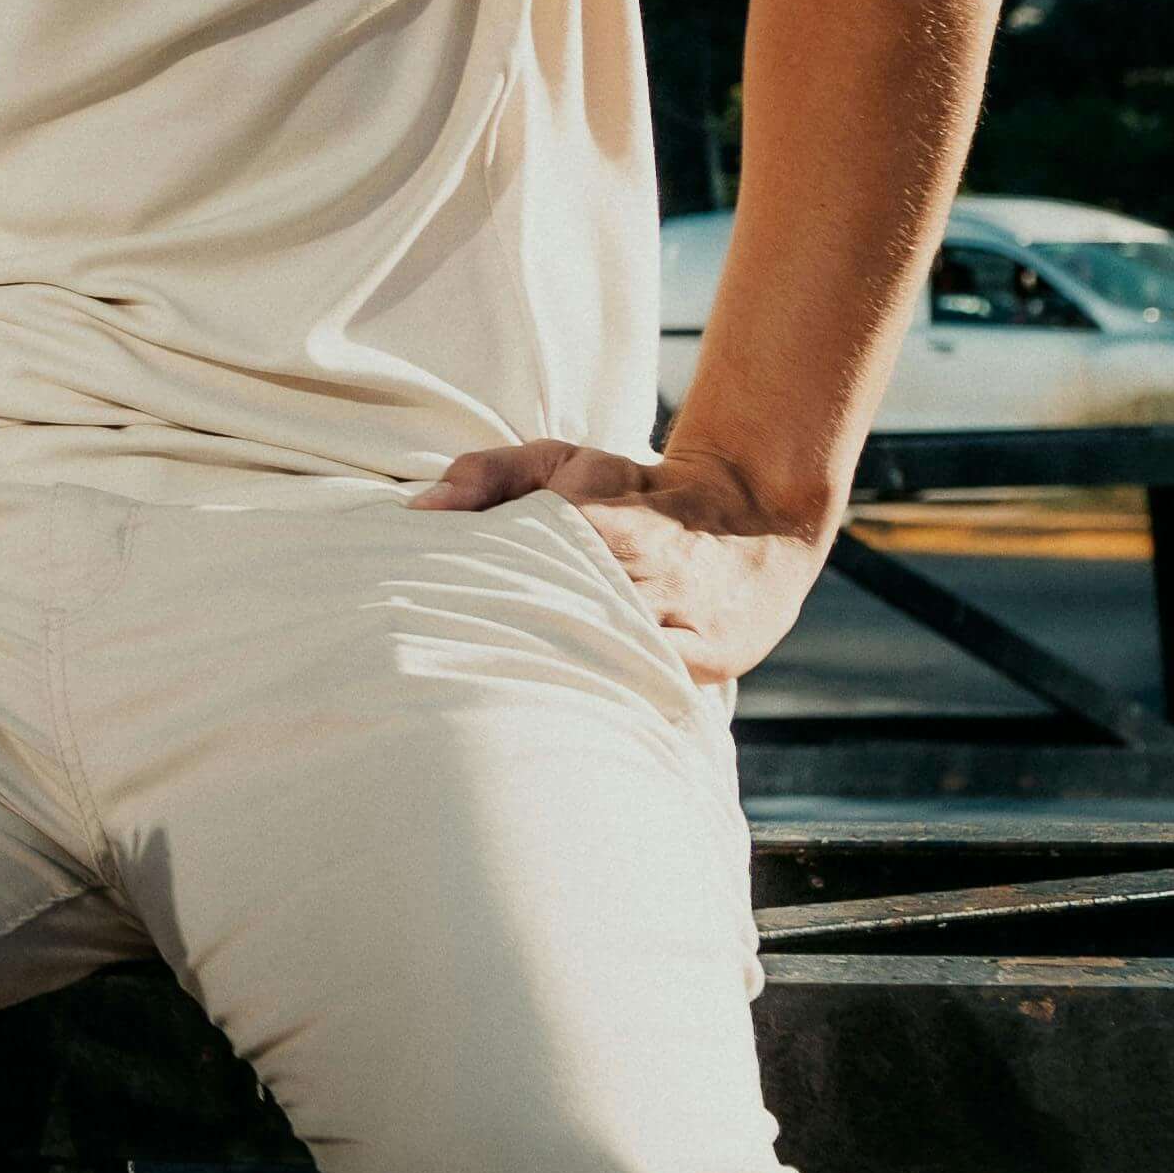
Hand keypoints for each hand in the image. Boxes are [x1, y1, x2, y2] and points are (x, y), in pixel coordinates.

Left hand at [411, 439, 820, 684]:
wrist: (753, 510)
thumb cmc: (634, 490)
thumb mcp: (565, 462)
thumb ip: (488, 475)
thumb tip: (420, 512)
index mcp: (606, 524)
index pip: (532, 565)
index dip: (484, 594)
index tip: (437, 614)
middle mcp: (649, 578)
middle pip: (565, 623)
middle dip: (509, 643)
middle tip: (451, 666)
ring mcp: (683, 626)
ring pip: (607, 663)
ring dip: (553, 677)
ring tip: (493, 698)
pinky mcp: (710, 662)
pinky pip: (649, 688)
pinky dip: (608, 697)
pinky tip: (562, 710)